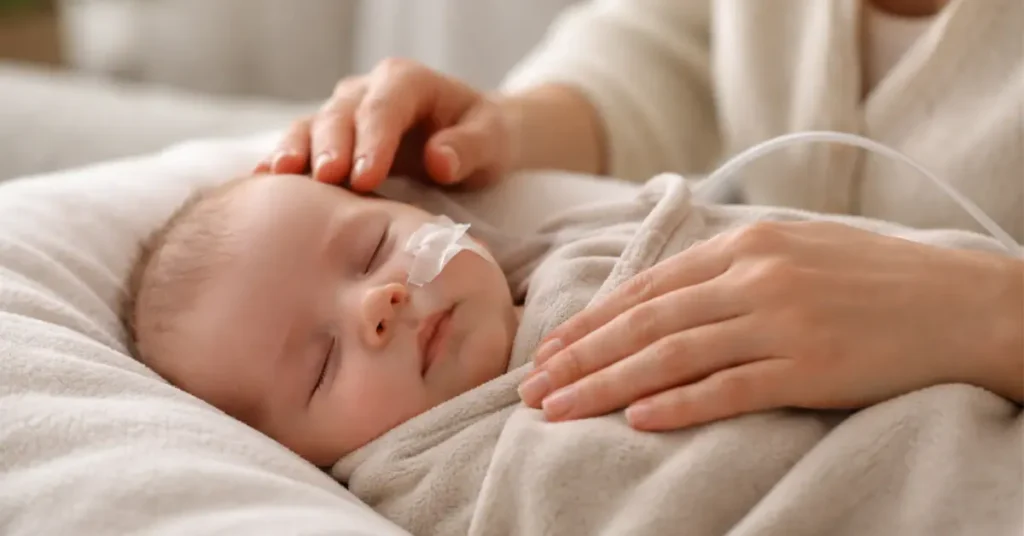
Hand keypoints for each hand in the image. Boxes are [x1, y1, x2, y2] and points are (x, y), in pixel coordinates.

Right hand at [254, 58, 513, 191]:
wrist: (473, 138)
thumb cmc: (484, 138)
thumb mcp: (493, 142)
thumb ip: (469, 149)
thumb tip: (438, 161)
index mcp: (408, 82)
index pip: (385, 108)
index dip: (372, 141)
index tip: (365, 178)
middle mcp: (369, 90)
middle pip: (341, 114)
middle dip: (331, 146)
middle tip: (326, 179)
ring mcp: (346, 113)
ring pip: (312, 126)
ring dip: (297, 152)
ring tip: (279, 176)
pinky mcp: (332, 139)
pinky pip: (302, 146)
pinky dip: (283, 162)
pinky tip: (263, 181)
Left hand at [518, 221, 1022, 430]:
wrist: (959, 301)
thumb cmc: (872, 277)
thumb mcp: (794, 249)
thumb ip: (730, 265)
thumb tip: (665, 293)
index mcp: (745, 245)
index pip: (646, 288)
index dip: (591, 322)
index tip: (549, 350)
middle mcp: (754, 278)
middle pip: (645, 323)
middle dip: (581, 358)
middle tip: (533, 387)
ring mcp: (781, 322)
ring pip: (672, 356)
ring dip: (607, 385)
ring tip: (560, 409)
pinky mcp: (811, 368)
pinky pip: (730, 389)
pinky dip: (678, 405)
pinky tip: (637, 420)